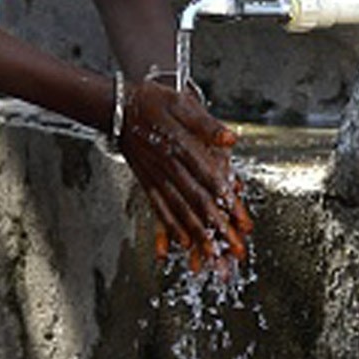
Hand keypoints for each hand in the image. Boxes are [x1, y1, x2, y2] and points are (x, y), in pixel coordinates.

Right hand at [118, 79, 252, 273]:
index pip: (209, 179)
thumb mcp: (180, 103)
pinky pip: (159, 209)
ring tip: (212, 255)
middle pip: (197, 202)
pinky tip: (181, 243)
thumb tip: (231, 140)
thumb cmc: (150, 102)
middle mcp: (167, 168)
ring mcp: (156, 178)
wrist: (115, 108)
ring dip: (198, 234)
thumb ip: (206, 124)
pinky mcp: (147, 183)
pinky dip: (170, 228)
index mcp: (180, 148)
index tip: (242, 219)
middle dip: (218, 227)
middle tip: (235, 248)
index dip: (227, 201)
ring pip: (179, 211)